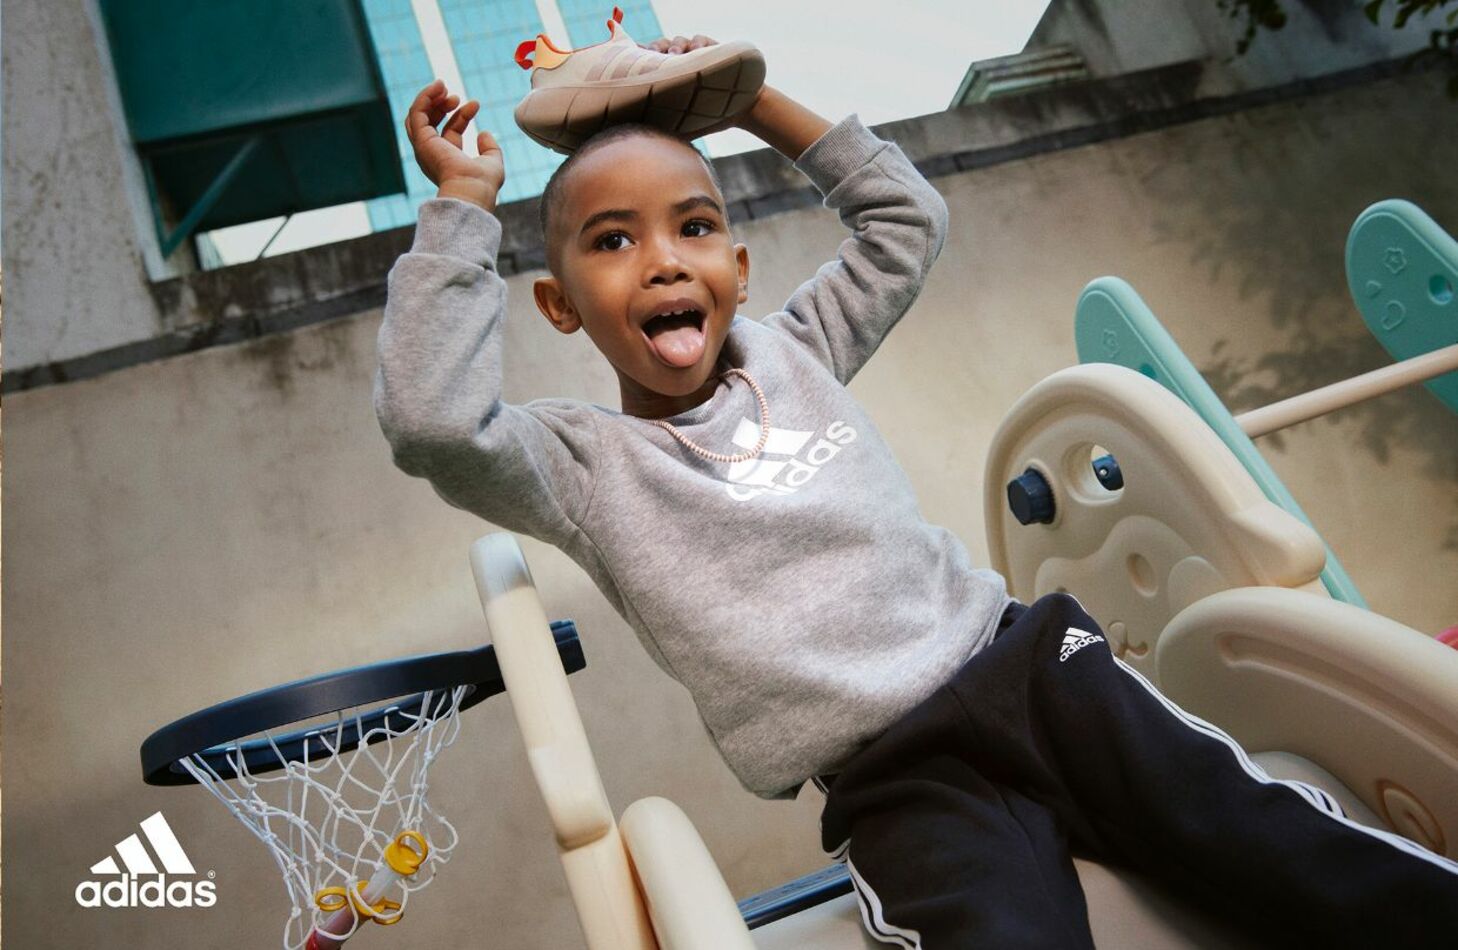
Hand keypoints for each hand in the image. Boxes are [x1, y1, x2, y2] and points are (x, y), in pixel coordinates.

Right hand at [405, 79, 504, 211]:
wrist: (472, 189)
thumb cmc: (483, 182)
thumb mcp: (492, 162)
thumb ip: (490, 148)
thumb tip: (484, 133)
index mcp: (448, 159)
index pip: (451, 130)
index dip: (462, 115)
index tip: (475, 104)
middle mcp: (432, 153)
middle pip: (431, 121)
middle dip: (442, 104)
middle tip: (455, 95)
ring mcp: (425, 147)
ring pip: (419, 116)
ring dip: (430, 98)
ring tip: (443, 85)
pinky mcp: (421, 139)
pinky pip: (417, 112)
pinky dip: (425, 97)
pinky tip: (438, 87)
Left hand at [641, 35, 764, 137]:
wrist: (739, 110)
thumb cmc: (709, 118)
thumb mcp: (684, 124)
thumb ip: (667, 129)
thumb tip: (648, 145)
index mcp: (669, 75)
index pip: (651, 62)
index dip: (642, 58)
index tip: (635, 60)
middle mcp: (680, 62)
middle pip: (662, 46)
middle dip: (656, 48)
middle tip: (652, 53)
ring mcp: (697, 53)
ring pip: (679, 41)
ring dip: (675, 46)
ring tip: (674, 55)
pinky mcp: (713, 48)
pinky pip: (701, 39)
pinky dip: (697, 43)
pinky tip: (696, 51)